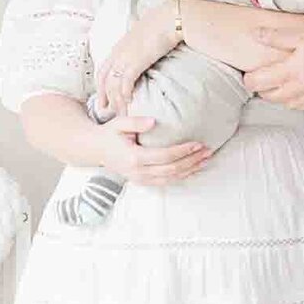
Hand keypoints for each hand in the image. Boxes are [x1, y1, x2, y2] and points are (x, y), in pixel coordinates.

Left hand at [95, 3, 177, 116]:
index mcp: (119, 47)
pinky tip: (130, 101)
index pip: (103, 69)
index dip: (101, 84)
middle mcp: (118, 53)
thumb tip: (143, 53)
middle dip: (103, 96)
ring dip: (116, 100)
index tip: (103, 96)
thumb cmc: (161, 25)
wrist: (169, 19)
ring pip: (113, 84)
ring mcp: (125, 58)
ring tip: (120, 112)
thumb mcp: (144, 37)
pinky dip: (126, 94)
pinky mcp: (135, 62)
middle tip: (105, 110)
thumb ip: (139, 46)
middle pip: (104, 79)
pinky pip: (126, 83)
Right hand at [95, 115, 211, 185]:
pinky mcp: (143, 181)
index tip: (198, 143)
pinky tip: (193, 169)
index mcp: (134, 158)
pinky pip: (166, 182)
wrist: (95, 150)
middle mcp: (139, 172)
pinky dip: (182, 176)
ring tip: (206, 160)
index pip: (165, 156)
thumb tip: (153, 122)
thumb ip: (135, 122)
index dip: (183, 151)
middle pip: (172, 170)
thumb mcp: (119, 124)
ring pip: (171, 178)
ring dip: (190, 170)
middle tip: (208, 151)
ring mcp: (141, 179)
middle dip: (192, 161)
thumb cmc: (109, 134)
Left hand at [243, 23, 303, 111]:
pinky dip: (295, 99)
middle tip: (266, 76)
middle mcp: (294, 92)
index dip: (249, 79)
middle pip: (267, 96)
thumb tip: (256, 34)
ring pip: (283, 103)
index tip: (251, 72)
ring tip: (284, 81)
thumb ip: (278, 37)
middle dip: (262, 88)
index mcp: (287, 73)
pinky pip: (300, 107)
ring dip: (279, 94)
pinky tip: (302, 88)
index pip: (256, 83)